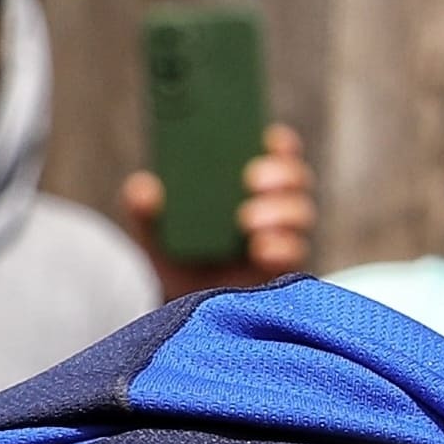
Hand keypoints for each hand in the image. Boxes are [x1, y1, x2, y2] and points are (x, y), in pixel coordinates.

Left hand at [127, 123, 318, 296]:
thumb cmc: (180, 253)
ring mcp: (284, 237)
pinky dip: (280, 248)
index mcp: (250, 181)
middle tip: (252, 181)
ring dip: (281, 212)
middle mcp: (275, 204)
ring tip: (249, 221)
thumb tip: (143, 189)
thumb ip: (146, 208)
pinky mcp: (285, 269)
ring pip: (300, 215)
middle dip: (282, 175)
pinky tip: (261, 249)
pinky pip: (295, 254)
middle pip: (297, 179)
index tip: (269, 140)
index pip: (279, 151)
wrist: (186, 303)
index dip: (280, 143)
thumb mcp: (158, 228)